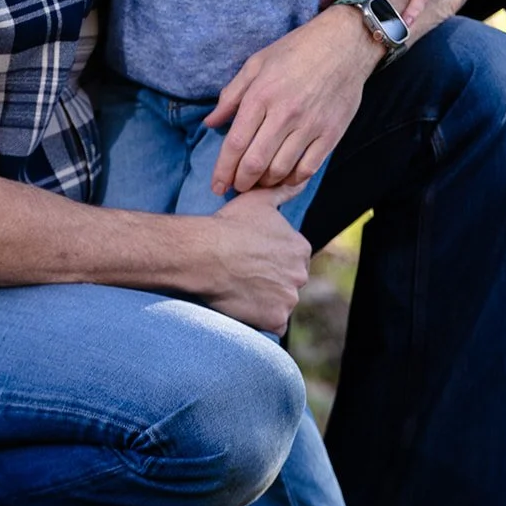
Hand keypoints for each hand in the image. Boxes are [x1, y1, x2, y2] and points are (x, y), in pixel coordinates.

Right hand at [202, 187, 311, 333]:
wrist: (205, 253)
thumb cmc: (229, 224)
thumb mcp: (259, 200)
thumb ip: (284, 191)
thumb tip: (301, 180)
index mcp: (300, 248)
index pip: (292, 260)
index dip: (271, 260)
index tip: (252, 259)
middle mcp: (300, 274)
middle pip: (289, 282)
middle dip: (272, 281)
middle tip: (245, 275)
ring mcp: (289, 299)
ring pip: (281, 303)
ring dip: (266, 300)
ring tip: (242, 290)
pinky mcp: (275, 320)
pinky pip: (274, 325)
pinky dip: (262, 320)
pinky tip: (245, 307)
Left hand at [205, 8, 378, 196]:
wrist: (344, 44)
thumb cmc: (296, 50)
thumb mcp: (257, 63)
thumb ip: (231, 95)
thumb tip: (210, 123)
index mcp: (262, 95)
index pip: (235, 143)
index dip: (223, 170)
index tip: (217, 185)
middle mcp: (285, 113)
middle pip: (255, 163)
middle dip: (240, 182)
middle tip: (235, 187)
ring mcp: (310, 125)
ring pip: (281, 170)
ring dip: (264, 183)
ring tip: (257, 183)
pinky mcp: (331, 133)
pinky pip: (308, 168)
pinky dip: (293, 180)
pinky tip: (284, 178)